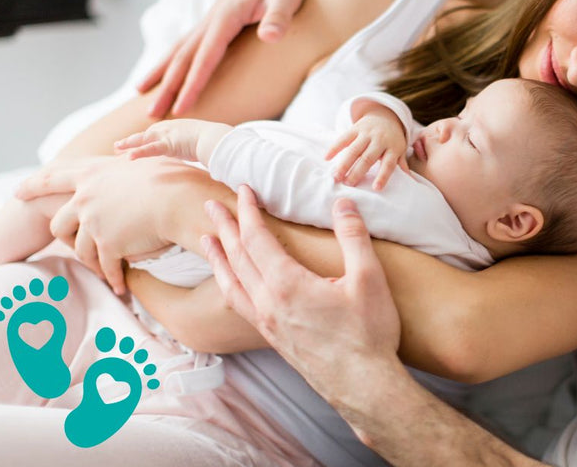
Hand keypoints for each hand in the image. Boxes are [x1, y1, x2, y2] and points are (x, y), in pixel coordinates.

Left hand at [17, 156, 186, 294]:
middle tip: (66, 246)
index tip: (17, 192)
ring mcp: (95, 222)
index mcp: (92, 173)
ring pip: (81, 249)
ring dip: (92, 263)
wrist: (180, 199)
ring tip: (104, 271)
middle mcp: (86, 198)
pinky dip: (113, 277)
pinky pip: (106, 266)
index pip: (53, 178)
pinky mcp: (108, 244)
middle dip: (63, 238)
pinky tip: (120, 287)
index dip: (34, 185)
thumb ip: (126, 163)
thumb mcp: (142, 161)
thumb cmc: (172, 177)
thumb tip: (126, 153)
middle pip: (60, 222)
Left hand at [114, 119, 229, 163]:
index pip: (157, 133)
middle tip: (118, 147)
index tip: (135, 144)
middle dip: (131, 141)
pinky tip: (128, 157)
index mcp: (177, 127)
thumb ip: (199, 147)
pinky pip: (150, 149)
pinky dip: (139, 153)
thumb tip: (206, 156)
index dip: (144, 139)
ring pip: (143, 140)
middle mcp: (170, 128)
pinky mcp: (169, 144)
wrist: (219, 139)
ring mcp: (168, 135)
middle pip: (146, 135)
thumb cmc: (217, 141)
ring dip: (128, 144)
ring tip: (116, 149)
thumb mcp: (205, 142)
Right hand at [138, 0, 315, 117]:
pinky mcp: (217, 21)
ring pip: (180, 49)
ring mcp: (212, 19)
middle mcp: (212, 18)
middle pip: (183, 57)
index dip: (192, 85)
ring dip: (162, 73)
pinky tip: (166, 73)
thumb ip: (279, 16)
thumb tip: (270, 36)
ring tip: (142, 94)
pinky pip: (190, 45)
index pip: (205, 57)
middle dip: (167, 87)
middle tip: (150, 115)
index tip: (180, 110)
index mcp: (227, 16)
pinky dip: (174, 61)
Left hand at [202, 185, 400, 386]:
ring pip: (231, 284)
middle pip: (236, 258)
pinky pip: (239, 304)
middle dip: (224, 227)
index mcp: (287, 284)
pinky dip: (228, 285)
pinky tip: (232, 284)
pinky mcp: (273, 339)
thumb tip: (343, 203)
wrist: (364, 386)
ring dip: (218, 258)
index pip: (256, 238)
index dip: (248, 211)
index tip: (243, 190)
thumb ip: (354, 237)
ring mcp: (267, 323)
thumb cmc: (369, 334)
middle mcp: (268, 303)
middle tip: (211, 205)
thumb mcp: (369, 279)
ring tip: (207, 241)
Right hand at [326, 107, 410, 189]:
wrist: (385, 115)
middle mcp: (380, 140)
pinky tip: (327, 158)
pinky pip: (344, 138)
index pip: (389, 164)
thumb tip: (410, 180)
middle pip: (368, 157)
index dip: (383, 176)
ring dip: (344, 163)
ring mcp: (367, 133)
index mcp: (393, 148)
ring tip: (336, 176)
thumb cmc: (392, 140)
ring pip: (354, 149)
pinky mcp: (356, 128)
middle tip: (348, 184)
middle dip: (357, 171)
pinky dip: (335, 147)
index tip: (376, 188)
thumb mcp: (399, 150)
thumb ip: (401, 164)